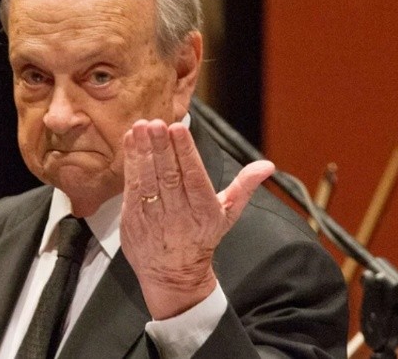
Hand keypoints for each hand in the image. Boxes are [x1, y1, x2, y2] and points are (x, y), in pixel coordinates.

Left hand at [120, 119, 274, 319]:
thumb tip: (267, 165)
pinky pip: (131, 188)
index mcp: (203, 209)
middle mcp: (178, 213)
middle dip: (162, 147)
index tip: (178, 128)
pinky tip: (130, 142)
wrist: (173, 275)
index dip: (185, 152)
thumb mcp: (227, 214)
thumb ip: (244, 186)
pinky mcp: (133, 220)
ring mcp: (153, 217)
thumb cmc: (202, 237)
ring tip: (139, 128)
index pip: (193, 176)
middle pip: (169, 175)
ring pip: (148, 179)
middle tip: (155, 123)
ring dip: (142, 152)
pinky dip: (130, 164)